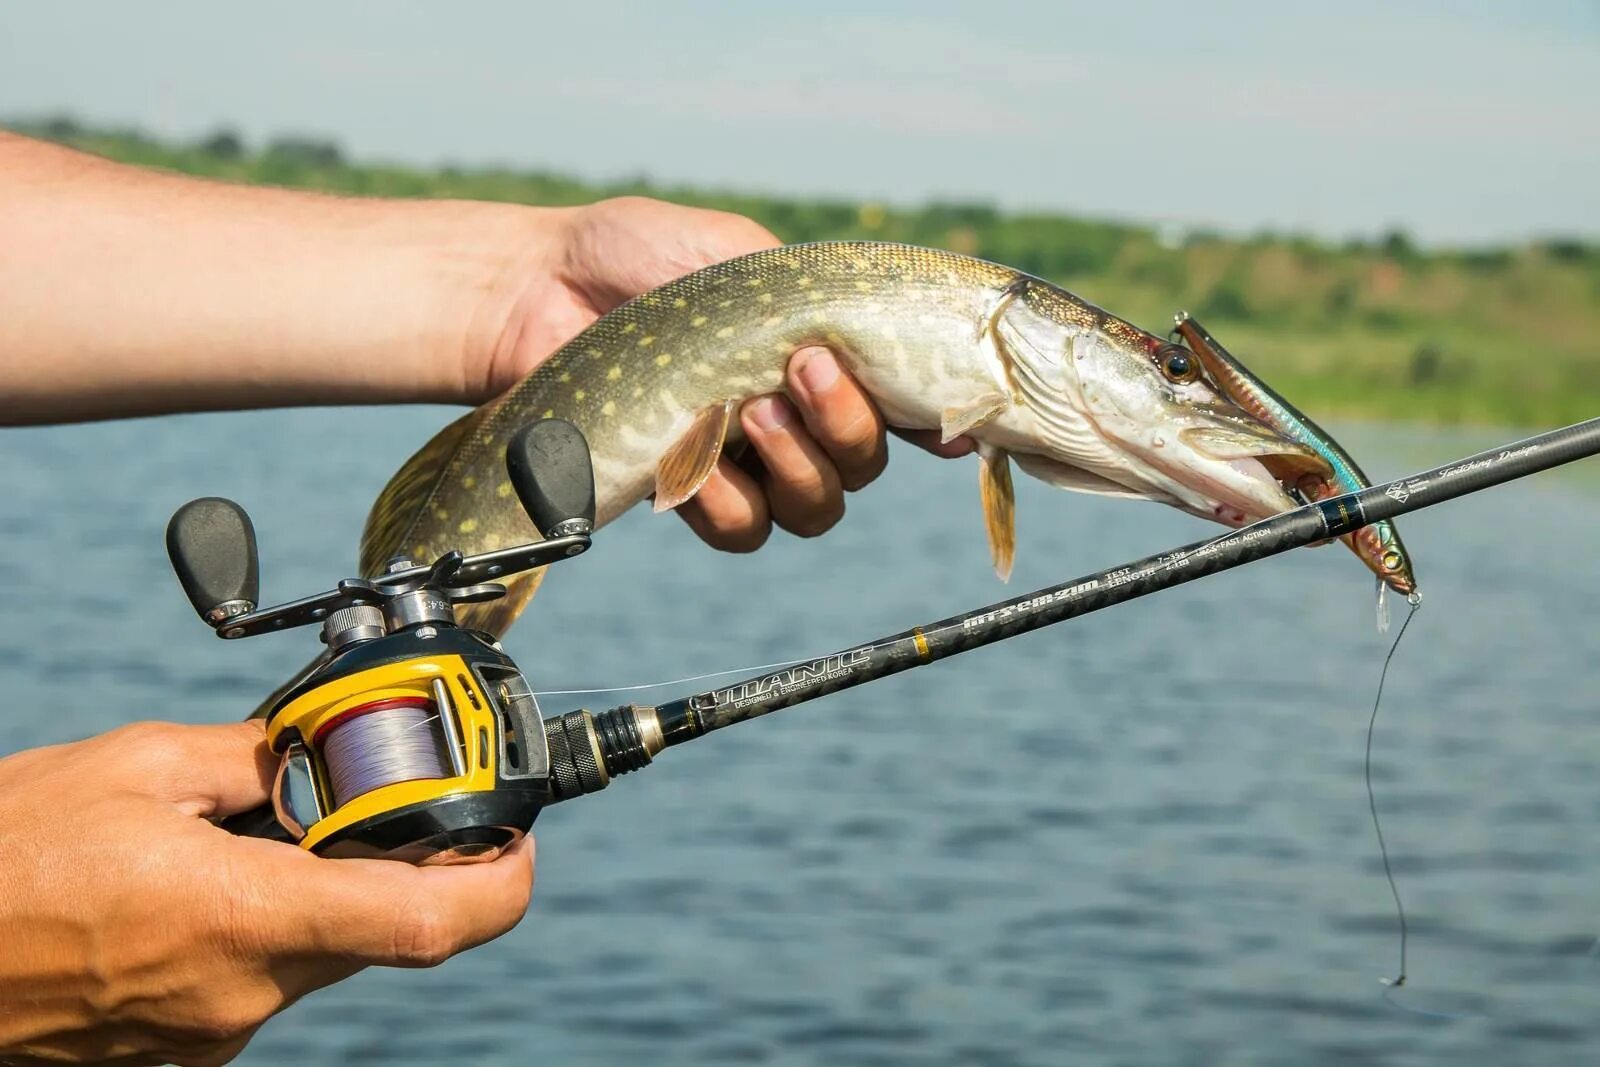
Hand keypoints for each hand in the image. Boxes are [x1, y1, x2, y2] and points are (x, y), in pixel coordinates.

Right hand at [0, 721, 533, 1066]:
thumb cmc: (1, 862)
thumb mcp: (133, 768)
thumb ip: (252, 759)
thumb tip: (314, 752)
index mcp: (245, 918)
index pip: (431, 923)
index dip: (502, 884)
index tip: (520, 842)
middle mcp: (243, 995)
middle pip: (384, 929)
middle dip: (402, 865)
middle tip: (385, 804)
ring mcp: (210, 1034)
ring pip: (320, 951)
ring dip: (322, 890)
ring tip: (261, 832)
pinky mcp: (180, 1049)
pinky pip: (258, 978)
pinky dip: (263, 924)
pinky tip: (205, 881)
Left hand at [476, 196, 973, 551]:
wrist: (539, 292)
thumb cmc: (638, 257)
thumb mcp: (741, 252)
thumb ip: (816, 300)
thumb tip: (892, 337)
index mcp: (819, 360)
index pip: (901, 407)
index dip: (935, 424)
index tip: (948, 423)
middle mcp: (793, 420)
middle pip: (864, 466)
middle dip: (848, 424)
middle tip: (803, 369)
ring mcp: (744, 464)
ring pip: (817, 507)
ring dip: (800, 465)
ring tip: (753, 413)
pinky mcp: (689, 495)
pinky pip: (743, 528)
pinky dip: (730, 499)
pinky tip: (696, 463)